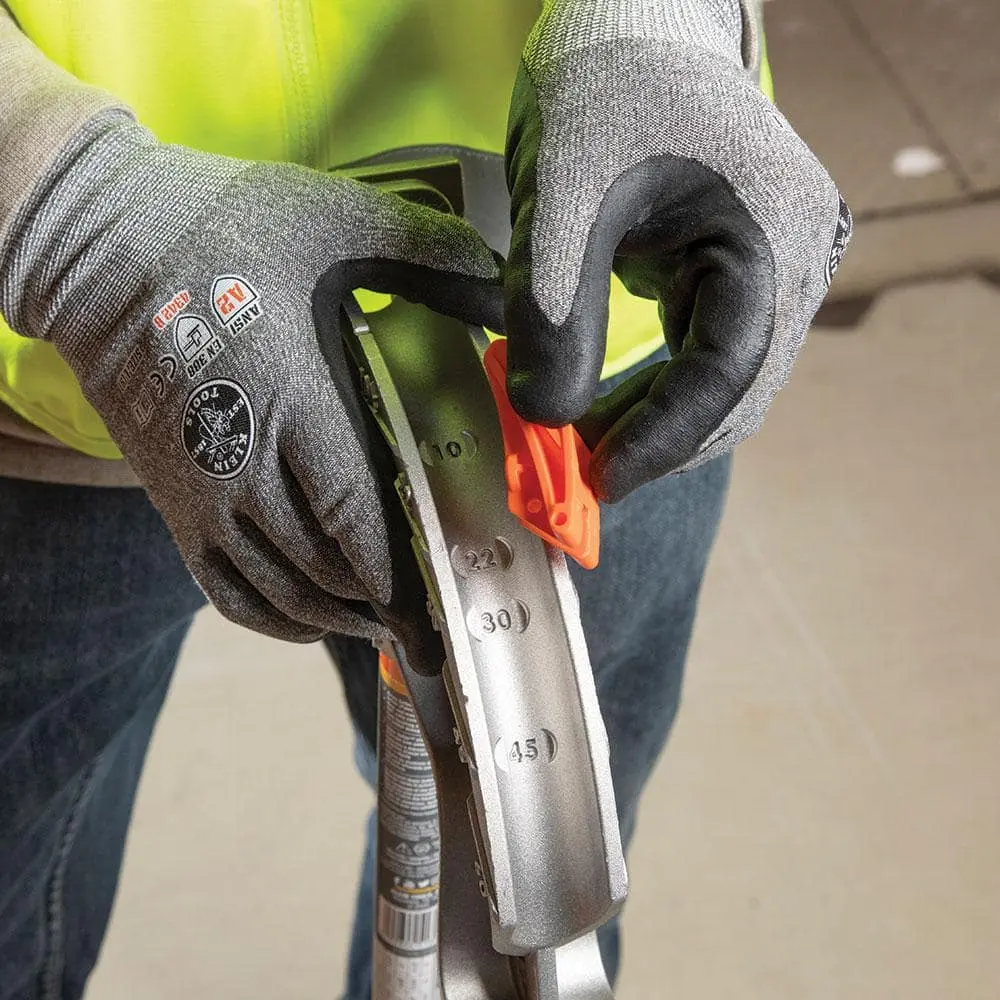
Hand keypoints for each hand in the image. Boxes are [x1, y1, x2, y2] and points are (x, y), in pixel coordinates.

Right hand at [2, 113, 502, 641]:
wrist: (98, 248)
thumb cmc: (219, 232)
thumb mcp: (335, 219)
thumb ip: (429, 256)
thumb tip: (505, 293)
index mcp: (293, 404)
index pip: (357, 519)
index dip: (403, 574)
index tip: (445, 603)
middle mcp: (243, 467)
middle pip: (327, 571)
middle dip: (387, 607)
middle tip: (435, 623)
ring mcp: (202, 495)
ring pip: (281, 593)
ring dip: (341, 618)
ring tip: (388, 627)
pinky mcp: (173, 504)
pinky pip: (227, 590)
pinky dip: (276, 618)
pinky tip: (312, 621)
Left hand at [504, 0, 850, 499]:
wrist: (632, 17)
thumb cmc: (601, 81)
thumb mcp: (564, 191)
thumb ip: (557, 305)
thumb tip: (546, 418)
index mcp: (772, 230)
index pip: (731, 366)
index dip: (666, 434)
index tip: (601, 478)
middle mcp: (793, 256)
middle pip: (738, 386)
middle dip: (661, 438)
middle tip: (582, 474)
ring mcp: (771, 263)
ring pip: (722, 378)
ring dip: (656, 420)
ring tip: (582, 445)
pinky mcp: (737, 267)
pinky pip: (705, 351)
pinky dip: (655, 387)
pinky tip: (601, 403)